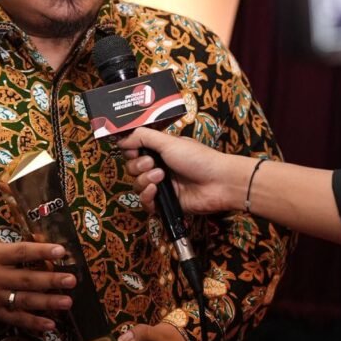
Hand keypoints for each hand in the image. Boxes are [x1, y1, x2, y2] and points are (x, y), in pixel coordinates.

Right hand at [0, 178, 75, 331]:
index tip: (62, 251)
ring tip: (67, 302)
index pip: (22, 251)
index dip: (42, 251)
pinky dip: (32, 324)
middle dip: (51, 280)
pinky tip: (50, 325)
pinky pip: (14, 319)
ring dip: (47, 303)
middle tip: (72, 280)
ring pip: (24, 301)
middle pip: (27, 278)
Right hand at [117, 128, 246, 214]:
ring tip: (161, 177)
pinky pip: (145, 203)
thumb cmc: (199, 159)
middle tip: (153, 163)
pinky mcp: (165, 203)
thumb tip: (122, 139)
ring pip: (137, 185)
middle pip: (132, 168)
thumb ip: (143, 137)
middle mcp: (159, 167)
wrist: (218, 182)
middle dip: (138, 166)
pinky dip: (147, 196)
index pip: (134, 151)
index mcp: (160, 150)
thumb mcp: (169, 142)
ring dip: (144, 180)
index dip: (130, 151)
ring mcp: (162, 186)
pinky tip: (156, 191)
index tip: (134, 150)